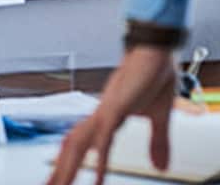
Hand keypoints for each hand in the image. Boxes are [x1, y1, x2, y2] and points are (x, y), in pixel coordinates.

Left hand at [47, 46, 177, 184]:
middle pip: (72, 147)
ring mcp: (105, 111)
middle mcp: (99, 115)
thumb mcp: (159, 118)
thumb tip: (160, 166)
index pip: (80, 144)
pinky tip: (98, 178)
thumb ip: (157, 142)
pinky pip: (104, 139)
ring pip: (79, 144)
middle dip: (60, 171)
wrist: (156, 48)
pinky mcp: (116, 108)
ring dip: (70, 167)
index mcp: (106, 117)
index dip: (67, 162)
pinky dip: (100, 160)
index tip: (59, 180)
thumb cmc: (154, 75)